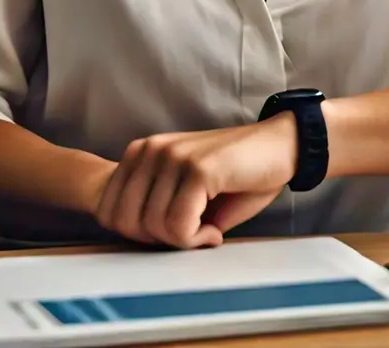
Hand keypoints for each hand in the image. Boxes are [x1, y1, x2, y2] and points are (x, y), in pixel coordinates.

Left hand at [94, 114, 298, 248]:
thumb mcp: (187, 189)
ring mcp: (173, 157)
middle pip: (125, 221)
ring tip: (207, 229)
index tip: (170, 232)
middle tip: (188, 236)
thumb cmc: (238, 173)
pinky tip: (215, 231)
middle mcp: (152, 150)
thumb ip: (159, 208)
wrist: (280, 146)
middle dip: (156, 241)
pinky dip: (197, 240)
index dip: (137, 235)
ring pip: (153, 227)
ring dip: (183, 241)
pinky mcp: (198, 169)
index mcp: (143, 152)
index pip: (107, 210)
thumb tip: (139, 241)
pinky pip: (178, 226)